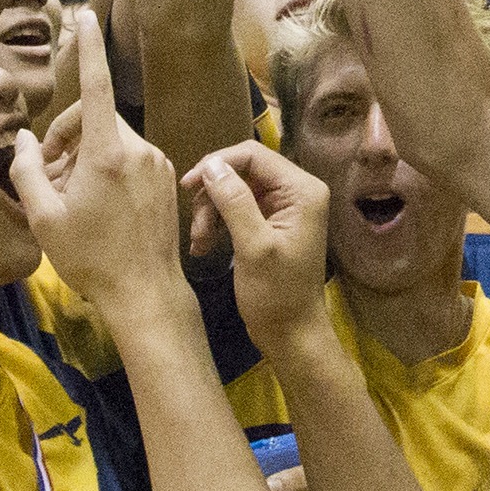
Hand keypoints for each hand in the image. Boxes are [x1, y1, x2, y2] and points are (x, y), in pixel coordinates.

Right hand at [5, 16, 184, 320]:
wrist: (146, 293)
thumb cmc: (92, 259)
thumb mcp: (44, 219)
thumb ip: (27, 171)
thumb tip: (23, 141)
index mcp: (108, 153)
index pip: (96, 85)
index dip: (88, 47)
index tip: (84, 16)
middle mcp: (137, 149)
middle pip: (95, 118)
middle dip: (66, 137)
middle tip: (45, 174)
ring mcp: (156, 163)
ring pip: (111, 138)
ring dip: (85, 155)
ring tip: (67, 196)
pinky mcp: (165, 177)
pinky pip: (129, 157)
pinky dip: (107, 167)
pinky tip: (94, 203)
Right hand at [192, 139, 336, 360]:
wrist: (290, 334)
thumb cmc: (277, 294)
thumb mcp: (253, 247)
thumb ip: (234, 202)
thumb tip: (210, 164)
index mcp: (302, 190)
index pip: (253, 156)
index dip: (217, 164)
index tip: (187, 186)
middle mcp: (296, 192)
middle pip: (242, 171)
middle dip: (213, 196)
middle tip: (195, 225)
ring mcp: (283, 208)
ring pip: (235, 191)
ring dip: (212, 213)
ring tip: (199, 243)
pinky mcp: (270, 224)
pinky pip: (238, 209)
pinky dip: (218, 224)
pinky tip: (203, 246)